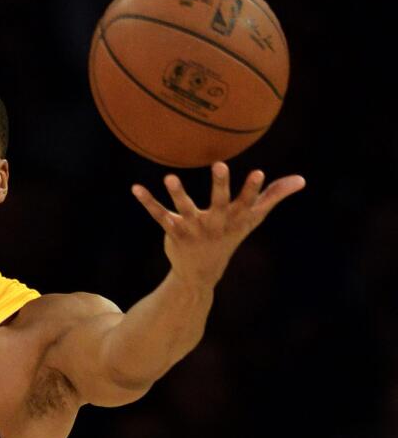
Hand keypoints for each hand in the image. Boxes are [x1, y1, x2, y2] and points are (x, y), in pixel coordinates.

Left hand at [132, 162, 304, 287]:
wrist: (201, 272)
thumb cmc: (230, 236)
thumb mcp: (252, 218)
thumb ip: (274, 196)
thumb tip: (301, 179)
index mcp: (236, 218)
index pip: (247, 202)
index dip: (253, 189)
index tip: (259, 173)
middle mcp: (216, 222)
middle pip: (219, 202)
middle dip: (220, 185)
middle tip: (220, 165)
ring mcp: (194, 227)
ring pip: (185, 207)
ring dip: (178, 193)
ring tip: (169, 177)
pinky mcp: (174, 230)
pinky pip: (159, 214)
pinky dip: (148, 201)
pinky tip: (135, 189)